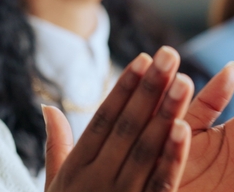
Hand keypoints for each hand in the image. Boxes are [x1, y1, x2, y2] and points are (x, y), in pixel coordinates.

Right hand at [44, 47, 193, 191]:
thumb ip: (57, 145)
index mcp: (78, 166)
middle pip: (127, 127)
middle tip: (169, 54)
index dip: (124, 88)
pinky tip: (185, 130)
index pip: (103, 119)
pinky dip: (172, 157)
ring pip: (146, 150)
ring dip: (166, 113)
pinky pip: (160, 184)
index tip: (143, 58)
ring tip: (184, 80)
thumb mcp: (55, 182)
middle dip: (150, 88)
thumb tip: (48, 106)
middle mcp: (99, 178)